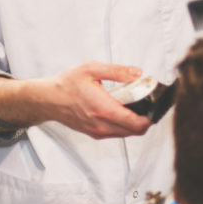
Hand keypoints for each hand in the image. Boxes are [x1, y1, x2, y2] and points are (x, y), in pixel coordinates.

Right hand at [0, 61, 151, 139]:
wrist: (48, 99)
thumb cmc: (67, 84)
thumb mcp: (92, 69)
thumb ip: (117, 71)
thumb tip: (138, 73)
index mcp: (104, 109)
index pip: (137, 123)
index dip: (150, 116)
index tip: (154, 105)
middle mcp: (102, 125)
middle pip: (136, 131)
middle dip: (145, 118)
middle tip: (145, 102)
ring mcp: (98, 132)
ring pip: (127, 134)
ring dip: (134, 122)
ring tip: (131, 104)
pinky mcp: (94, 133)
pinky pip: (116, 133)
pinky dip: (123, 125)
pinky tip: (119, 109)